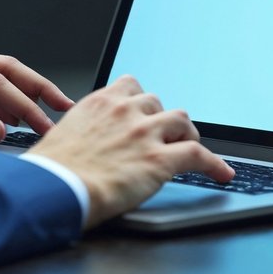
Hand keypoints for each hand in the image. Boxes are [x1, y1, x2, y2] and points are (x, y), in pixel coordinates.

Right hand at [30, 76, 233, 227]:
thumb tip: (86, 144)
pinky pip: (198, 154)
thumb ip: (83, 130)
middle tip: (166, 137)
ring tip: (189, 148)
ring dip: (187, 135)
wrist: (54, 188)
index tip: (145, 111)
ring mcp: (145, 133)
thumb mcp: (62, 136)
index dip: (142, 101)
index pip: (131, 86)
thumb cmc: (51, 171)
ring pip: (182, 122)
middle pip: (159, 103)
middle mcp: (125, 111)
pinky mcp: (160, 159)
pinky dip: (214, 163)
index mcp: (99, 102)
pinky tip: (221, 172)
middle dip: (164, 120)